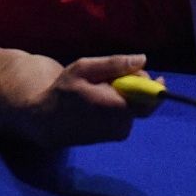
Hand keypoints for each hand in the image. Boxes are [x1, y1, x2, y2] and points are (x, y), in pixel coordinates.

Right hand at [37, 54, 161, 146]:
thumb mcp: (85, 69)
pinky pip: (128, 114)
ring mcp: (120, 133)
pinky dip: (120, 105)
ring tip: (100, 90)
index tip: (146, 73)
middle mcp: (123, 124)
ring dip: (124, 95)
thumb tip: (143, 59)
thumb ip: (115, 64)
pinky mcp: (117, 136)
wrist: (47, 122)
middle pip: (143, 99)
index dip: (148, 82)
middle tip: (110, 78)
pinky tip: (101, 101)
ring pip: (135, 106)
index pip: (149, 94)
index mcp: (117, 107)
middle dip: (133, 85)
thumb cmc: (64, 92)